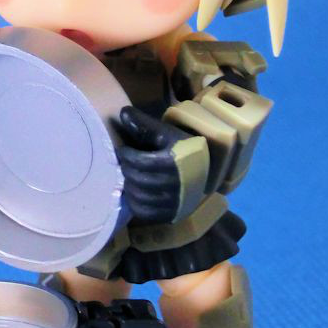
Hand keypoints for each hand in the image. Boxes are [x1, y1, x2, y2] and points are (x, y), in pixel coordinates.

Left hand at [115, 106, 190, 223]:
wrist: (205, 169)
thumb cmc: (182, 148)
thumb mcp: (166, 133)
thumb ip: (144, 124)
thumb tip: (122, 113)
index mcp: (174, 162)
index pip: (139, 162)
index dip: (126, 155)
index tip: (123, 150)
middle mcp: (175, 185)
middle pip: (137, 180)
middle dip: (126, 169)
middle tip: (125, 163)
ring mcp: (174, 203)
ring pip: (139, 197)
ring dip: (129, 186)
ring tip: (129, 176)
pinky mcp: (171, 215)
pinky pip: (144, 212)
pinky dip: (135, 203)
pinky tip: (135, 192)